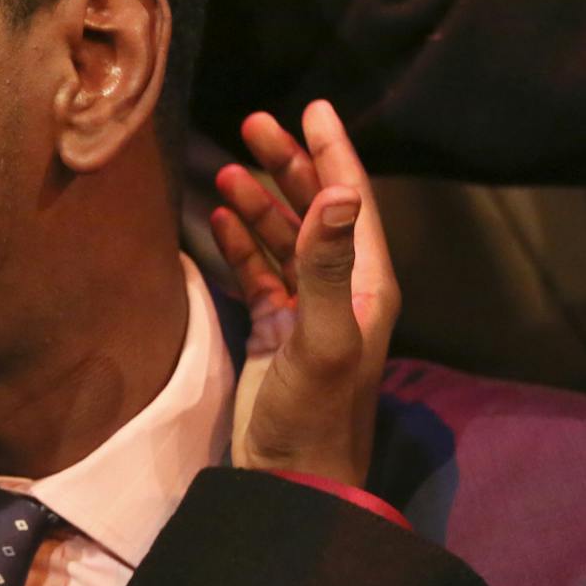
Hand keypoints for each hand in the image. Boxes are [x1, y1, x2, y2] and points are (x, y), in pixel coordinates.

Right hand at [209, 100, 399, 486]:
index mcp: (367, 284)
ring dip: (258, 203)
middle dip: (288, 165)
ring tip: (228, 170)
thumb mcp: (324, 337)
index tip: (311, 106)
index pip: (351, 201)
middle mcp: (341, 289)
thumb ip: (327, 265)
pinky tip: (218, 219)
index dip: (332, 152)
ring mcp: (306, 310)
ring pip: (283, 239)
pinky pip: (259, 272)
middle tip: (252, 124)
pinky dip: (240, 243)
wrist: (292, 478)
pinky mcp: (275, 330)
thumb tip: (338, 193)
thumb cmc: (316, 412)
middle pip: (315, 210)